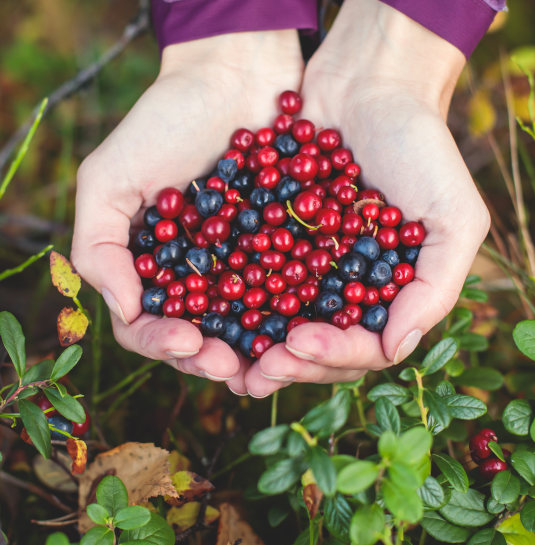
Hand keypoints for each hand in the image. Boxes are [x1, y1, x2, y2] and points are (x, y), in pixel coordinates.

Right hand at [71, 31, 303, 393]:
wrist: (235, 77)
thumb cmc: (165, 122)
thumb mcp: (109, 178)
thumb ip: (100, 246)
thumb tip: (125, 311)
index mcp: (153, 268)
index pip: (149, 325)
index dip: (164, 343)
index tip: (187, 340)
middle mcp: (198, 275)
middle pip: (202, 337)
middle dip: (214, 359)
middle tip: (233, 367)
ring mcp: (243, 266)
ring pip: (247, 327)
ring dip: (256, 352)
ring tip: (270, 364)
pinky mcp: (287, 250)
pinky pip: (291, 292)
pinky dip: (295, 316)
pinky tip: (306, 330)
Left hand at [244, 0, 489, 396]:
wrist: (369, 84)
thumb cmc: (422, 147)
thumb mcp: (455, 216)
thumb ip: (436, 286)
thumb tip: (398, 350)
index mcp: (392, 292)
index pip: (367, 346)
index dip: (336, 355)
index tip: (302, 343)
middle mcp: (350, 288)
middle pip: (321, 345)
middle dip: (291, 362)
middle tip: (259, 369)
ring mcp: (312, 266)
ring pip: (283, 322)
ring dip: (258, 346)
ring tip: (228, 358)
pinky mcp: (277, 239)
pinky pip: (255, 277)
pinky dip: (236, 299)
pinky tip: (210, 312)